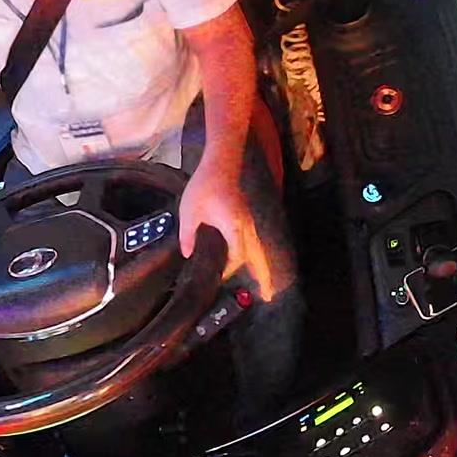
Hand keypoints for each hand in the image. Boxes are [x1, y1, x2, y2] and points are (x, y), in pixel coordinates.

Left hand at [178, 163, 274, 301]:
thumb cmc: (205, 185)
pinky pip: (255, 242)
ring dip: (262, 266)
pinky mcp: (246, 216)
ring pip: (258, 249)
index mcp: (233, 227)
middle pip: (258, 257)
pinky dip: (257, 255)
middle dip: (263, 276)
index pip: (236, 256)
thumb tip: (187, 254)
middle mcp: (245, 226)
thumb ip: (187, 234)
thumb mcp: (189, 210)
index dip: (228, 269)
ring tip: (266, 285)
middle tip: (269, 296)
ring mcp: (248, 221)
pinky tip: (253, 261)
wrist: (222, 161)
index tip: (217, 278)